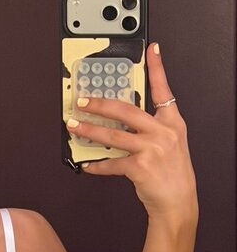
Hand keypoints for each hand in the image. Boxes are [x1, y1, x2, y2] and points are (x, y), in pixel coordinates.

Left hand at [66, 43, 197, 220]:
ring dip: (89, 130)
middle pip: (126, 110)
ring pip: (112, 135)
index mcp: (172, 122)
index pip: (164, 89)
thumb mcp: (169, 143)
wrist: (178, 202)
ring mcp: (152, 148)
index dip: (157, 68)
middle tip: (82, 101)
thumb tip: (119, 120)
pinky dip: (97, 165)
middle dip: (99, 104)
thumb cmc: (172, 173)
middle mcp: (164, 132)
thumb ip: (150, 128)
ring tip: (74, 126)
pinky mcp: (141, 166)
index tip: (151, 49)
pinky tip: (87, 164)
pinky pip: (112, 163)